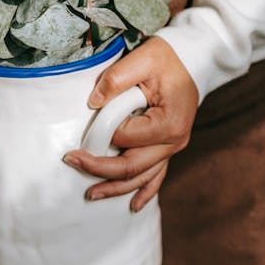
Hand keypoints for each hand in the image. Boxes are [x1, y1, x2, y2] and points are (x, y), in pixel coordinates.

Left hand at [63, 36, 198, 211]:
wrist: (192, 61)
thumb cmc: (167, 59)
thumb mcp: (142, 59)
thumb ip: (115, 79)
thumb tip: (92, 102)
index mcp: (168, 122)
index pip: (125, 136)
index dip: (103, 131)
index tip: (89, 120)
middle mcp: (174, 141)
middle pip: (132, 166)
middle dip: (99, 170)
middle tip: (71, 162)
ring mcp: (172, 148)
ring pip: (142, 177)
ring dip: (116, 188)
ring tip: (91, 194)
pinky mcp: (168, 147)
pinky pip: (156, 175)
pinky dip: (145, 191)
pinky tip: (133, 206)